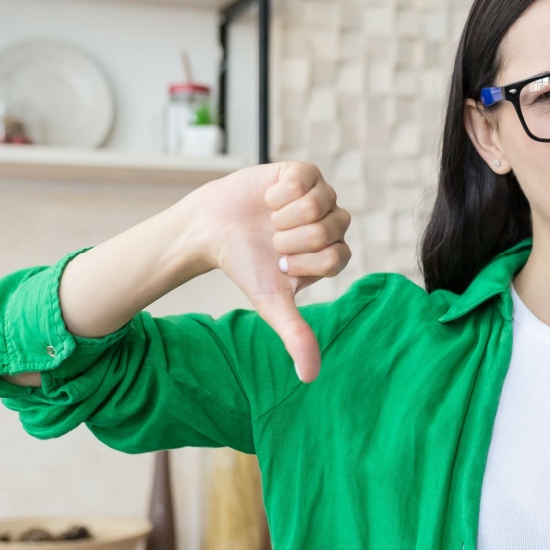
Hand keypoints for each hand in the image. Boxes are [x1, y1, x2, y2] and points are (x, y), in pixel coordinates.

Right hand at [191, 161, 351, 382]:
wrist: (212, 231)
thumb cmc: (247, 266)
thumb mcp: (272, 303)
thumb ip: (296, 335)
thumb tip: (310, 377)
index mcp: (332, 253)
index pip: (337, 258)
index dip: (303, 262)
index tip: (281, 263)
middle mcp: (332, 223)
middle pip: (330, 230)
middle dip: (292, 240)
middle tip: (273, 241)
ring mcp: (319, 195)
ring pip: (319, 204)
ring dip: (285, 217)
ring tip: (270, 220)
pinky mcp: (301, 172)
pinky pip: (304, 179)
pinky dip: (279, 194)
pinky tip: (268, 200)